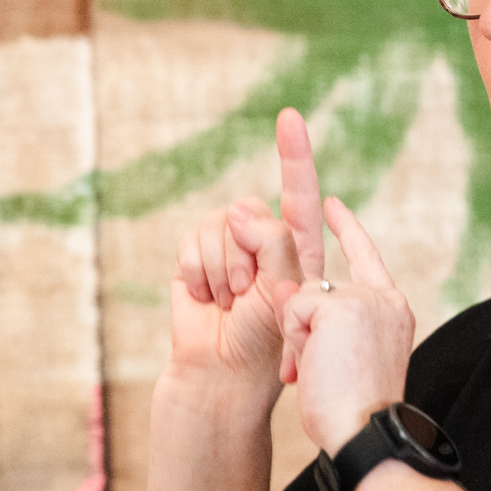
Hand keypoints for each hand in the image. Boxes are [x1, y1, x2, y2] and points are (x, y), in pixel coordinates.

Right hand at [169, 109, 324, 401]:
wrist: (221, 374)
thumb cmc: (264, 340)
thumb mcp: (285, 290)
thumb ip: (273, 243)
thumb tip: (237, 209)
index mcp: (297, 247)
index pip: (299, 194)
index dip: (295, 155)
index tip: (290, 117)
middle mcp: (262, 240)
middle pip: (250, 211)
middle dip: (243, 253)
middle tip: (246, 294)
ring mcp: (227, 248)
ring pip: (218, 224)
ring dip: (219, 267)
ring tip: (228, 301)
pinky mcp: (195, 257)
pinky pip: (191, 239)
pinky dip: (195, 270)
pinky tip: (203, 297)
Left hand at [277, 197, 415, 455]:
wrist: (365, 433)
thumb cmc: (354, 412)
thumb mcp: (340, 358)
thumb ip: (322, 322)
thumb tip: (287, 291)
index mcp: (392, 309)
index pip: (366, 257)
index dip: (347, 230)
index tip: (332, 204)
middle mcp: (384, 298)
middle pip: (316, 288)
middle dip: (300, 327)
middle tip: (311, 369)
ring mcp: (364, 298)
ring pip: (300, 300)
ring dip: (297, 339)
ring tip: (317, 374)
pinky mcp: (338, 305)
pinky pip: (291, 310)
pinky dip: (294, 342)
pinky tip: (312, 366)